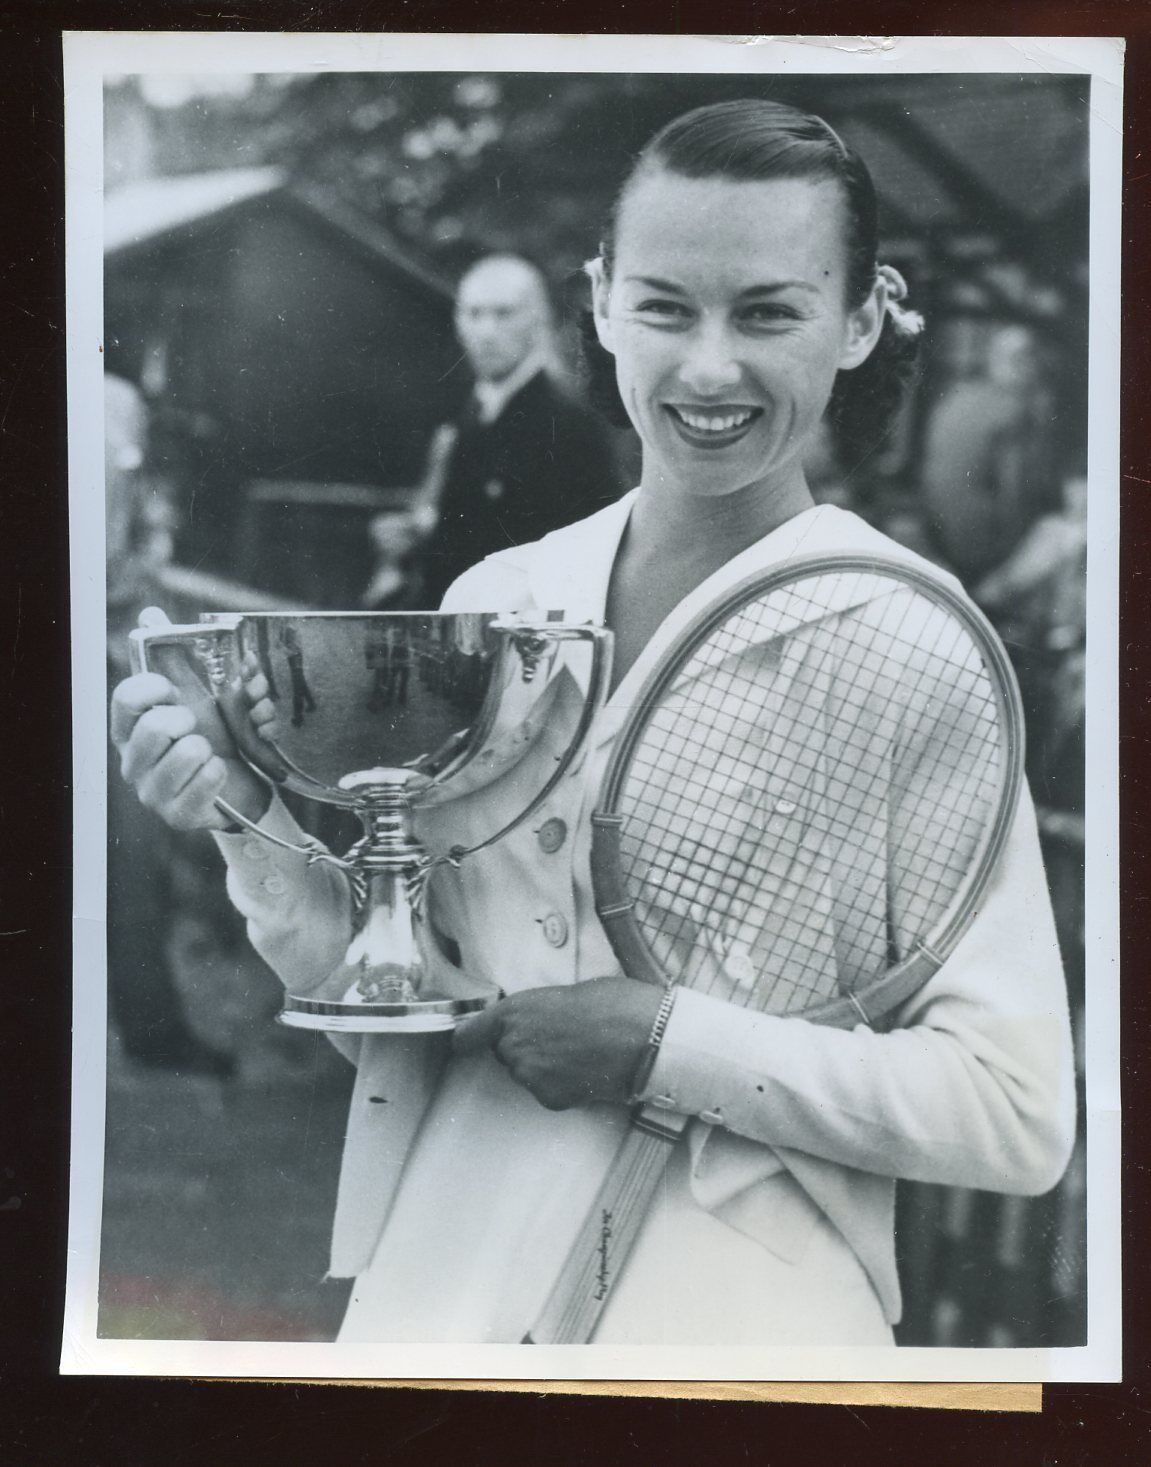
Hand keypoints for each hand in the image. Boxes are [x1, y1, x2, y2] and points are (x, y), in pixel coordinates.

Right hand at [110, 610, 272, 831]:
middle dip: (187, 719)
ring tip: (209, 753)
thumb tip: (150, 614)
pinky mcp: (176, 816)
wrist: (241, 784)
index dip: (155, 687)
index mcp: (128, 730)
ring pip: (184, 754)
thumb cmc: (211, 736)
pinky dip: (218, 773)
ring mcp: (151, 793)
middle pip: (154, 727)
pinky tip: (218, 772)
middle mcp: (132, 763)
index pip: (126, 698)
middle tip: (197, 726)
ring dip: (207, 748)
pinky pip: (203, 783)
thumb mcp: (192, 696)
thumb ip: (170, 658)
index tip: (175, 690)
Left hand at [452, 977, 663, 1110]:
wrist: (644, 1036)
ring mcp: (530, 1076)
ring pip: (527, 1073)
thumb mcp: (564, 993)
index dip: (469, 1038)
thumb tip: (536, 1022)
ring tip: (580, 1052)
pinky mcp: (549, 1098)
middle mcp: (513, 1046)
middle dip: (526, 1046)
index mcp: (513, 1012)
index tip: (468, 1041)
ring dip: (545, 1066)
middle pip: (505, 1053)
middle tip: (560, 1035)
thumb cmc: (613, 1003)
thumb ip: (538, 1011)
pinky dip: (562, 1084)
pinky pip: (547, 1091)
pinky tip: (587, 1070)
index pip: (468, 1035)